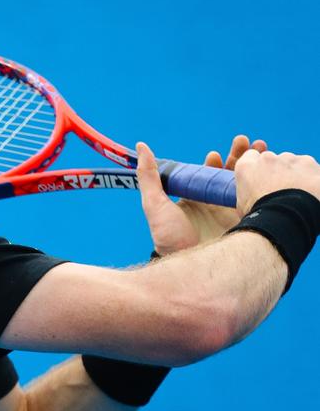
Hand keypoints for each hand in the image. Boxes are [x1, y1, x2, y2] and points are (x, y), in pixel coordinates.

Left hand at [136, 136, 266, 254]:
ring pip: (246, 183)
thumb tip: (141, 147)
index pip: (208, 172)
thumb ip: (148, 176)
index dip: (216, 161)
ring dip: (254, 164)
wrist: (190, 269)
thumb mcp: (154, 204)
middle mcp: (214, 203)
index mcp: (195, 197)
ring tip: (261, 147)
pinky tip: (268, 174)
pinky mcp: (246, 222)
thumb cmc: (169, 238)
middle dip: (239, 156)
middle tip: (245, 141)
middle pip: (230, 174)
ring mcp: (232, 212)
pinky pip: (258, 199)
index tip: (216, 154)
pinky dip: (264, 185)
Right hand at [235, 150, 319, 214]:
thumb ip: (248, 191)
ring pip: (297, 164)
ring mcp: (292, 160)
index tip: (262, 180)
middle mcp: (268, 158)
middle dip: (280, 173)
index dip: (258, 168)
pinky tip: (312, 197)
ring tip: (300, 197)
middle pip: (276, 160)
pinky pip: (315, 172)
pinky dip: (315, 182)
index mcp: (247, 166)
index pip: (251, 156)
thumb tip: (253, 197)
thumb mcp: (242, 205)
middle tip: (283, 193)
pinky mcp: (313, 166)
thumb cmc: (259, 218)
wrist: (283, 221)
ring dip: (298, 176)